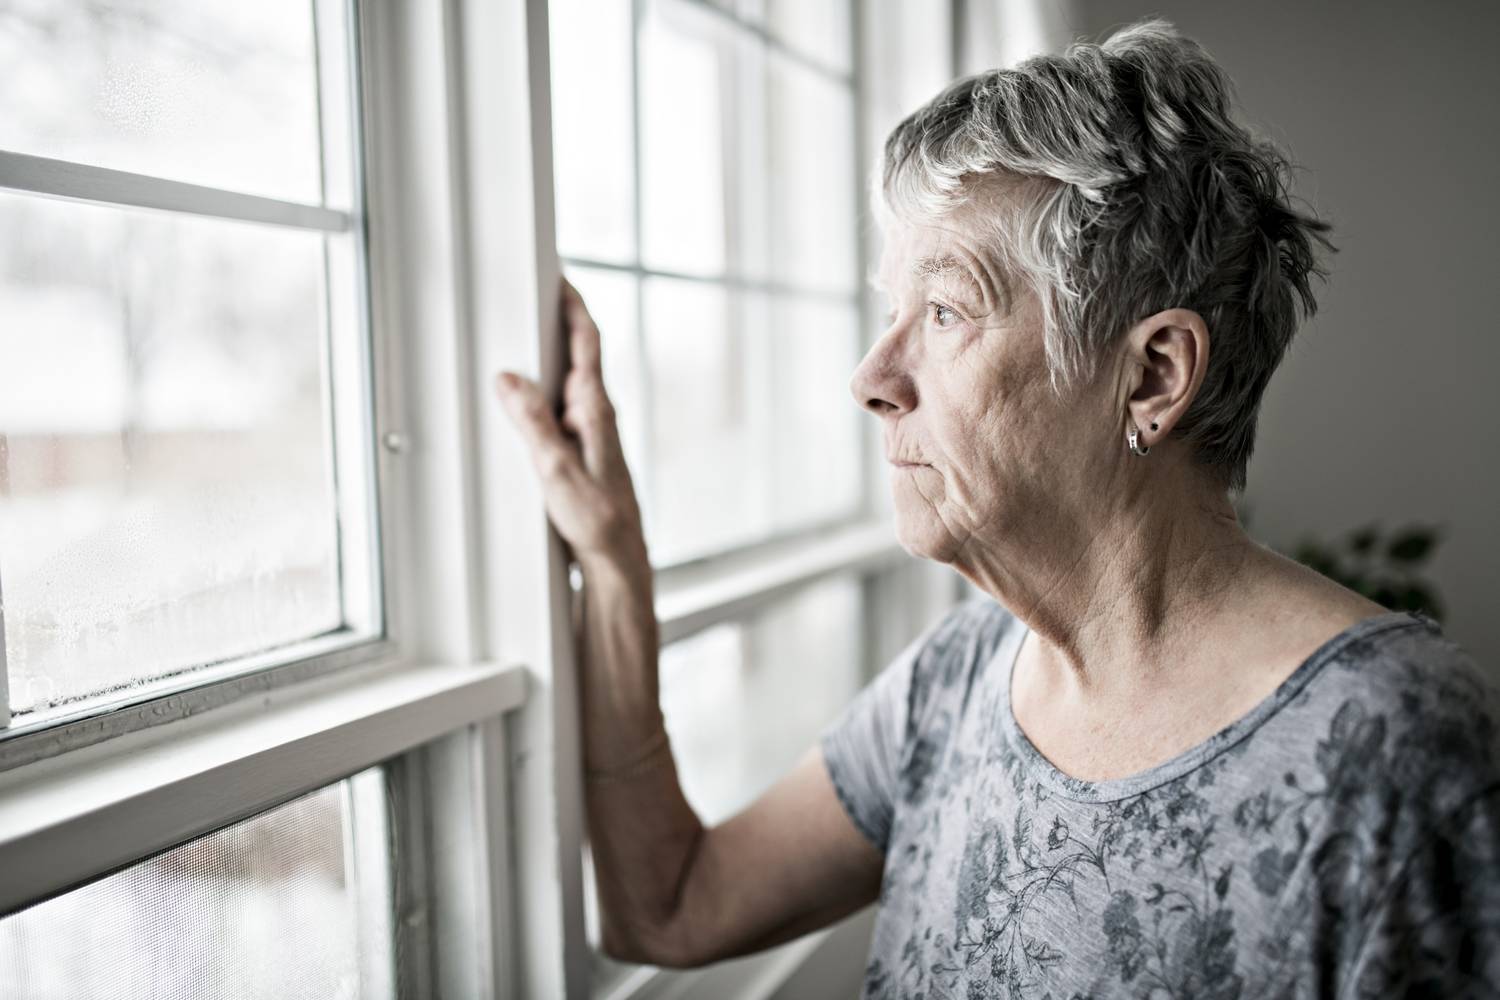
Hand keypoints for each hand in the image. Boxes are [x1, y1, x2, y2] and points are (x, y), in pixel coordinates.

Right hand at [496, 278, 648, 568]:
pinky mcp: (582, 451)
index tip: (559, 276)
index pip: (588, 343)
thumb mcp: (556, 472)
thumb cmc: (598, 521)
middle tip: (532, 295)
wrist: (618, 559)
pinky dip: (542, 394)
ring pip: (566, 383)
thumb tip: (509, 379)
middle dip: (555, 323)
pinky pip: (559, 409)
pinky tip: (523, 402)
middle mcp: (597, 416)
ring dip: (546, 360)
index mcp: (596, 411)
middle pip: (576, 355)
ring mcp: (591, 433)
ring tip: (519, 339)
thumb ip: (533, 423)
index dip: (574, 306)